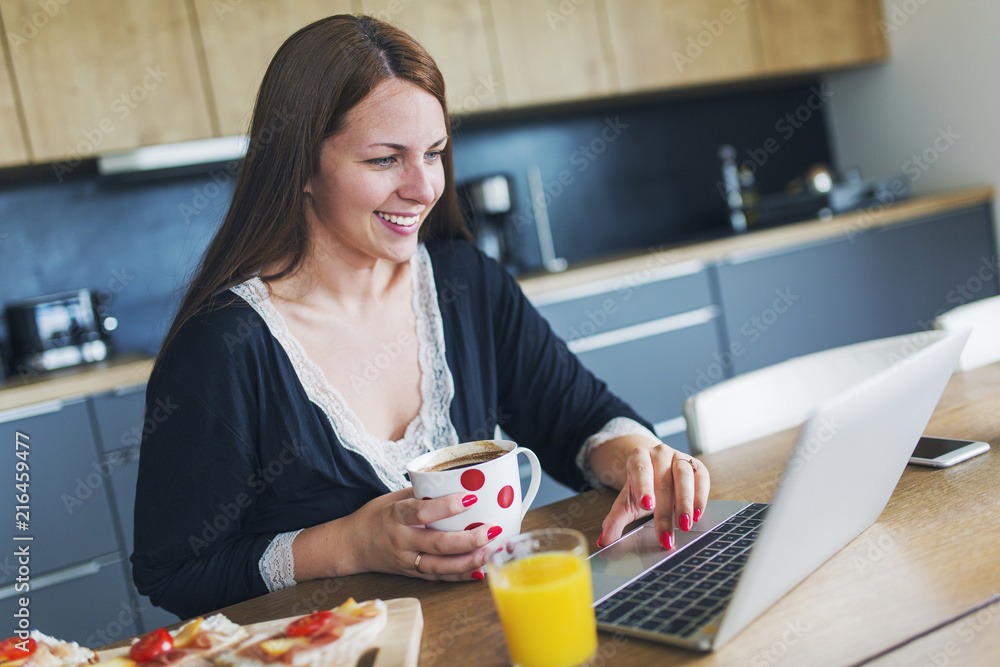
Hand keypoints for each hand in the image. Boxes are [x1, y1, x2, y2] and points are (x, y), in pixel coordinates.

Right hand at [337, 488, 501, 580]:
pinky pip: (438, 578)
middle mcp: (401, 541)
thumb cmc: (375, 516)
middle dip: (468, 539)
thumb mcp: (393, 497)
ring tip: (491, 551)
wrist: (350, 546)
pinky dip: (459, 576)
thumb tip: (456, 480)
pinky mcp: (411, 574)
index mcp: (396, 516)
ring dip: (468, 561)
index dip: (447, 506)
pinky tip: (479, 571)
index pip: (423, 512)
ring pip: (440, 566)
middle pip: (437, 544)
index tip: (471, 497)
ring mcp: (406, 561)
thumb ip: (422, 493)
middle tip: (491, 530)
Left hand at [597, 444, 709, 550]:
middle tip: (666, 535)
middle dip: (665, 512)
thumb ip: (615, 520)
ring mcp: (680, 457)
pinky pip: (701, 478)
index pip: (640, 470)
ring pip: (685, 476)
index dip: (643, 486)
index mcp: (638, 457)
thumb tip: (604, 541)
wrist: (655, 469)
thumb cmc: (641, 488)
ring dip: (685, 503)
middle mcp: (660, 454)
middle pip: (663, 481)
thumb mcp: (626, 502)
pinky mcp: (697, 466)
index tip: (646, 505)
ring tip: (684, 525)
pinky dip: (700, 497)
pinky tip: (696, 514)